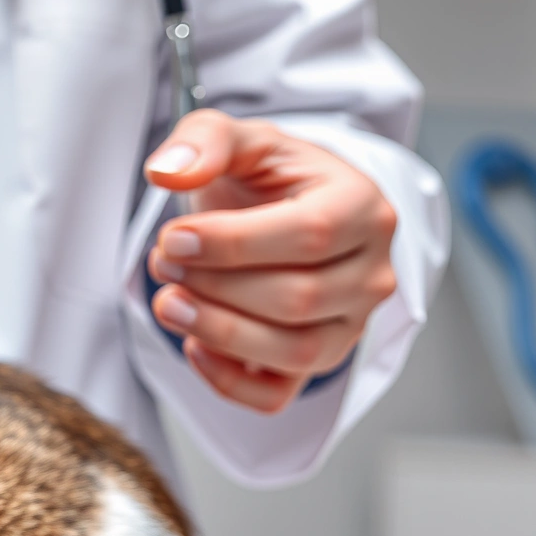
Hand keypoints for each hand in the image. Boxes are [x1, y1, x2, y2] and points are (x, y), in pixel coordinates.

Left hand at [143, 109, 398, 413]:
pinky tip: (193, 344)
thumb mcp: (242, 140)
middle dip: (216, 286)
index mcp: (363, 208)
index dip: (231, 244)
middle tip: (164, 264)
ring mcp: (350, 325)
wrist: (286, 209)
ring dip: (217, 332)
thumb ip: (205, 140)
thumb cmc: (270, 179)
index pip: (308, 236)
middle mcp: (371, 273)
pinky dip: (227, 381)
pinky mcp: (318, 362)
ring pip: (293, 352)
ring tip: (167, 302)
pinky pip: (277, 395)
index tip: (172, 238)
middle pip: (297, 299)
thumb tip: (168, 172)